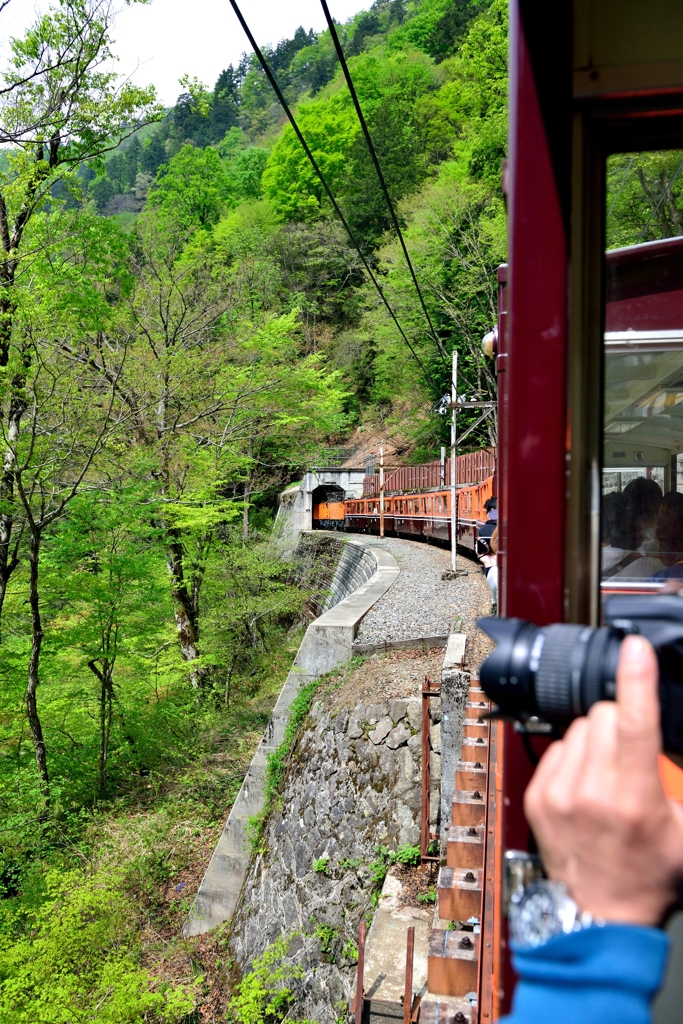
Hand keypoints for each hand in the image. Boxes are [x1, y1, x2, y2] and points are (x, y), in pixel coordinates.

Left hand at [524, 635, 682, 925]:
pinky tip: (586, 781)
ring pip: (577, 728)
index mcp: (632, 799)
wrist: (597, 914)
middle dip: (620, 721)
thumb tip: (677, 743)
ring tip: (609, 772)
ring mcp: (558, 793)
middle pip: (602, 716)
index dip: (635, 678)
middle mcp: (591, 792)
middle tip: (631, 755)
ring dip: (595, 738)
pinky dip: (573, 755)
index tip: (635, 648)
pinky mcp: (537, 796)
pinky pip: (556, 747)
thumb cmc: (646, 875)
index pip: (633, 723)